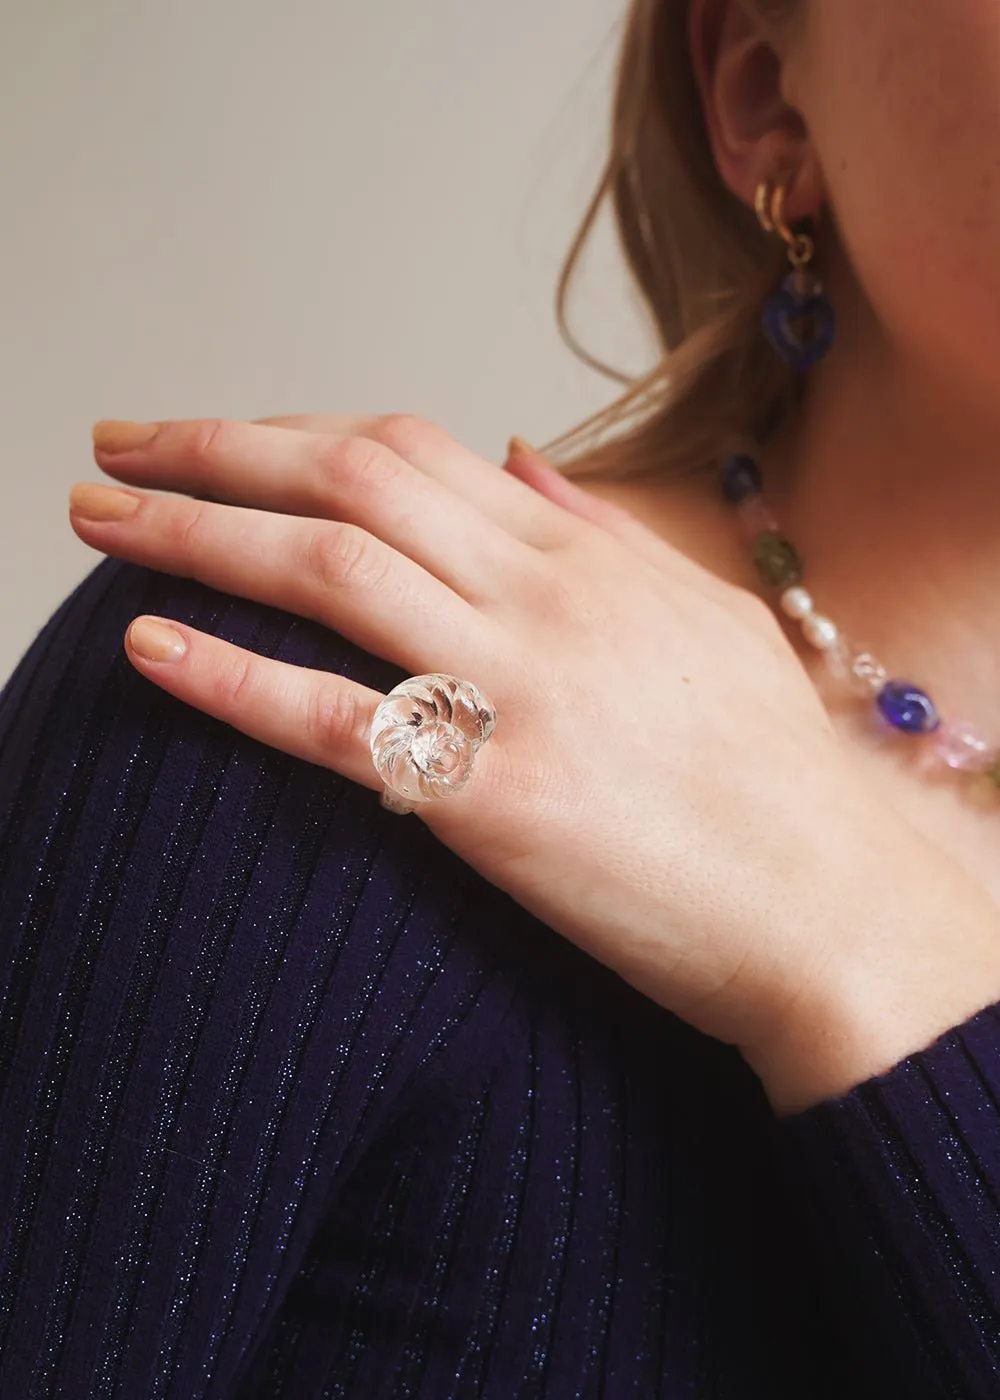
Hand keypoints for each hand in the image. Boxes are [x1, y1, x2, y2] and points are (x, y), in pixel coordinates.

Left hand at [68, 413, 999, 1108]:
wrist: (829, 904)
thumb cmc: (771, 773)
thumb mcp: (701, 619)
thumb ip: (603, 533)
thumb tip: (521, 461)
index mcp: (583, 557)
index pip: (407, 449)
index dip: (288, 430)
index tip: (208, 433)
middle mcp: (543, 599)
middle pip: (348, 481)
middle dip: (213, 451)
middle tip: (113, 447)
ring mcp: (518, 691)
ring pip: (326, 573)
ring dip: (194, 535)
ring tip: (99, 522)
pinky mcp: (494, 798)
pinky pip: (333, 720)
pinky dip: (230, 676)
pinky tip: (147, 646)